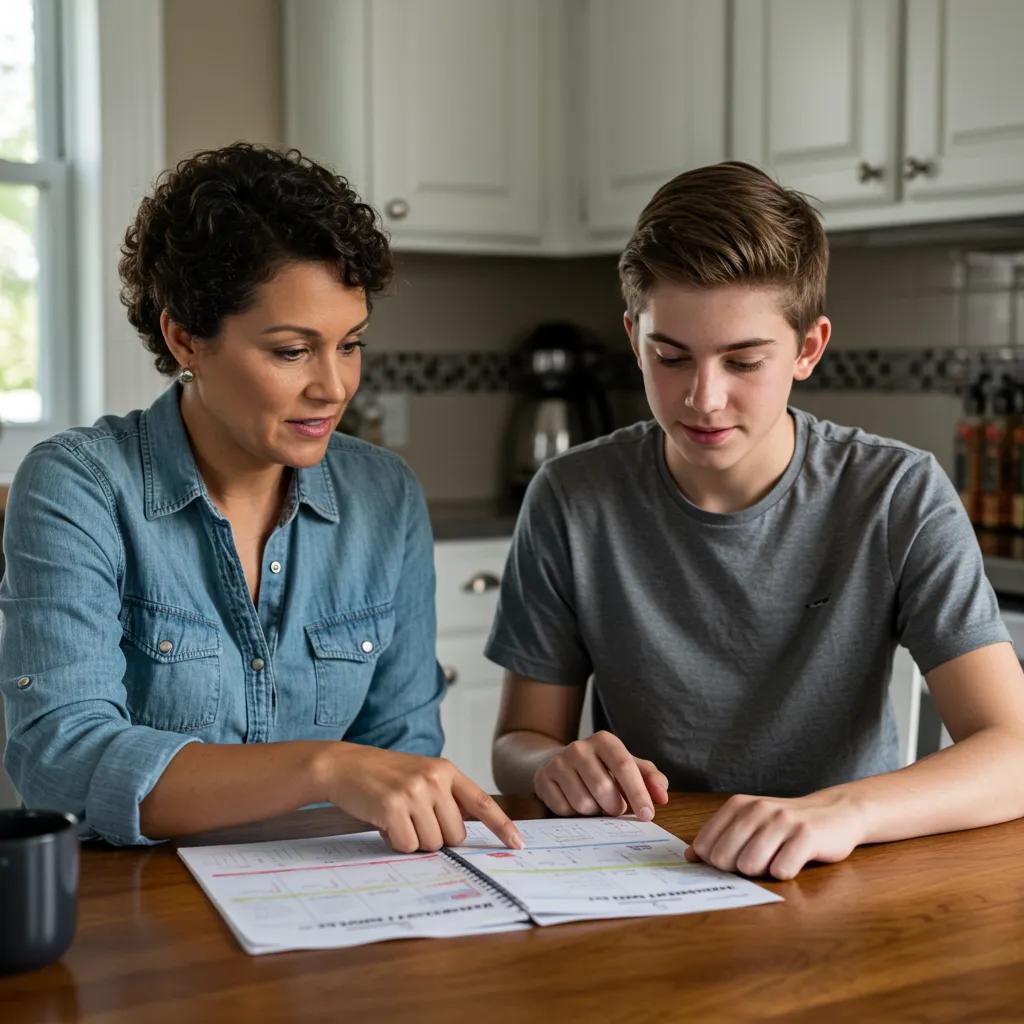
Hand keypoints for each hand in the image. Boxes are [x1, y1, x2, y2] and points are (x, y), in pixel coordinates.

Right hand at [318, 745, 522, 853]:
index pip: (482, 802)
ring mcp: (414, 792)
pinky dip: (396, 842)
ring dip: (414, 840)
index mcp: (446, 770)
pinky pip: (408, 846)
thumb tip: (465, 831)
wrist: (345, 765)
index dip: (502, 826)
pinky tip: (385, 822)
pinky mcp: (393, 807)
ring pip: (432, 843)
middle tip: (414, 820)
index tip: (517, 844)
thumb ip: (446, 798)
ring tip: (398, 817)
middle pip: (455, 835)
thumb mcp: (422, 776)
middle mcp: (434, 778)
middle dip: (436, 837)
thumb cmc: (385, 776)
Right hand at [534, 731, 668, 819]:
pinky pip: (564, 810)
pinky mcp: (543, 779)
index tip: (647, 815)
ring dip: (595, 812)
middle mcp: (579, 747)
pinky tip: (576, 802)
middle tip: (616, 808)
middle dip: (615, 807)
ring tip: (595, 803)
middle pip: (604, 789)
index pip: (624, 766)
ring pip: (584, 803)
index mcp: (604, 740)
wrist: (562, 764)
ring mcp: (558, 763)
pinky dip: (575, 814)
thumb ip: (651, 779)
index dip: (638, 793)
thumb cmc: (604, 769)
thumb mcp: (630, 769)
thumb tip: (662, 796)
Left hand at [684, 789, 866, 879]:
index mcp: (738, 805)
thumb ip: (720, 837)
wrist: (835, 813)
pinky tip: (793, 860)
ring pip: (750, 865)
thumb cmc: (786, 825)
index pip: (705, 845)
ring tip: (775, 859)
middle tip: (758, 861)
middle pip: (724, 857)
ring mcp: (782, 821)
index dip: (714, 862)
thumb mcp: (751, 823)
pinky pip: (781, 870)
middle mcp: (758, 809)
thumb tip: (689, 856)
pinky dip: (784, 873)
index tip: (731, 861)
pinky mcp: (806, 836)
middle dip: (736, 869)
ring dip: (761, 871)